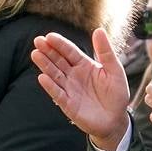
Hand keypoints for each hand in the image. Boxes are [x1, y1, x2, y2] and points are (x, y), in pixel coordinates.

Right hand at [32, 28, 130, 150]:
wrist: (116, 120)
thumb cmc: (116, 94)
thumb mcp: (114, 70)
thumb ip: (105, 51)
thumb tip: (98, 30)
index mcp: (85, 65)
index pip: (70, 52)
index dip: (60, 44)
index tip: (50, 36)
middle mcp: (74, 76)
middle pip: (58, 61)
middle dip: (48, 51)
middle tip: (37, 41)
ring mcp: (69, 89)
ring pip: (54, 75)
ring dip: (45, 65)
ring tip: (36, 54)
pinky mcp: (68, 104)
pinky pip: (58, 94)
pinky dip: (50, 86)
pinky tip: (43, 77)